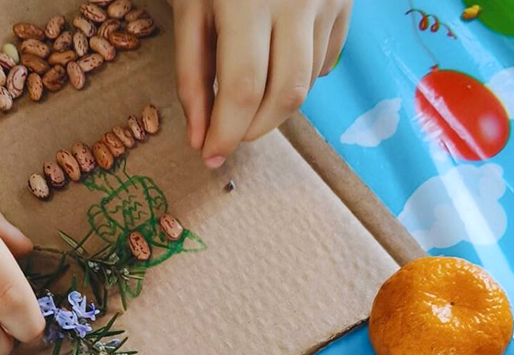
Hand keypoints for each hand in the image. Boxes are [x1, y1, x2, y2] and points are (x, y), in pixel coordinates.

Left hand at [173, 0, 351, 165]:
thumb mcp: (190, 7)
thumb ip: (192, 76)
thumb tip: (201, 138)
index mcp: (246, 0)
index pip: (243, 89)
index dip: (227, 132)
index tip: (210, 156)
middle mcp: (296, 0)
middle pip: (286, 95)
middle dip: (254, 129)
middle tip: (229, 133)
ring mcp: (328, 0)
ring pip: (308, 83)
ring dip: (273, 107)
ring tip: (247, 96)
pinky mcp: (346, 1)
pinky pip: (325, 61)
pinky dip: (297, 79)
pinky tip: (275, 64)